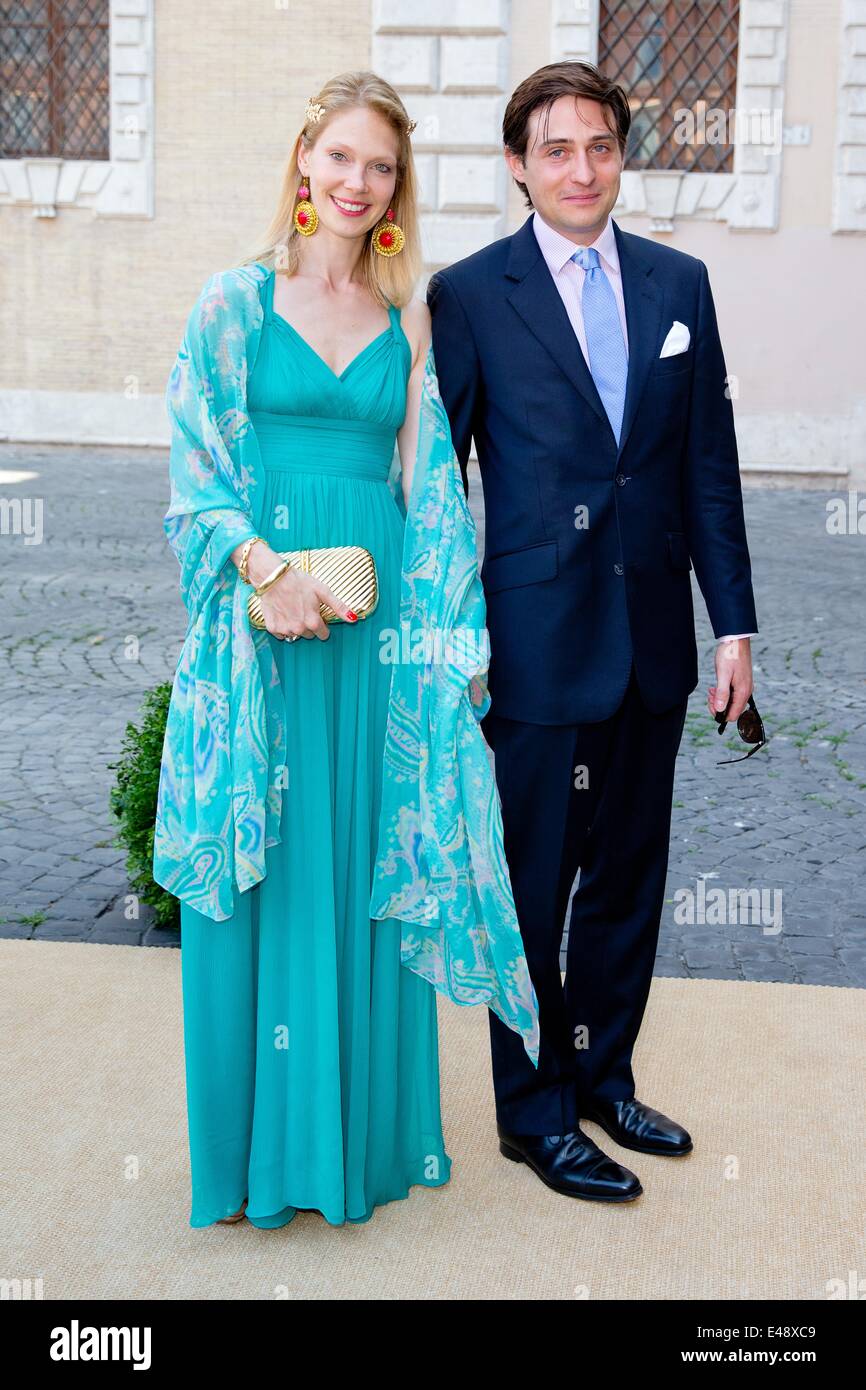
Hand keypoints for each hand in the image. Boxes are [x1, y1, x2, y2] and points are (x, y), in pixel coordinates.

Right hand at [237, 541, 358, 640]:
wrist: (273, 577)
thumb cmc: (298, 581)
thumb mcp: (322, 591)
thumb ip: (339, 607)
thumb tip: (353, 619)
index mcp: (313, 622)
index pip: (323, 634)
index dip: (322, 625)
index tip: (317, 614)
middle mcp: (299, 629)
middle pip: (309, 634)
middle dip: (309, 624)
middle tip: (304, 609)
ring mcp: (285, 630)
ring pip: (295, 634)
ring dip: (296, 625)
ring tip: (293, 609)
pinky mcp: (272, 628)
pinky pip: (281, 634)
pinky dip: (282, 626)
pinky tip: (283, 613)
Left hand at [708, 636, 752, 721]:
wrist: (736, 640)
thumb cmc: (729, 655)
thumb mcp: (723, 674)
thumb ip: (722, 693)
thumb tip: (720, 709)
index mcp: (743, 692)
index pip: (733, 715)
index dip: (720, 714)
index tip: (711, 703)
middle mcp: (746, 691)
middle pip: (732, 710)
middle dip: (719, 706)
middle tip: (710, 696)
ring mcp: (744, 686)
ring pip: (732, 702)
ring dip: (720, 700)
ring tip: (711, 691)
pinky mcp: (741, 682)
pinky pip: (732, 694)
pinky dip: (723, 693)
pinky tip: (715, 688)